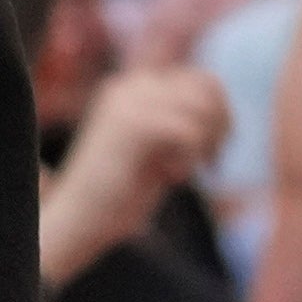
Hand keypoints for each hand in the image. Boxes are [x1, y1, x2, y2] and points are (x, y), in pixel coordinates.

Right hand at [36, 61, 232, 292]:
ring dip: (206, 144)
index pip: (202, 80)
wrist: (78, 221)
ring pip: (202, 108)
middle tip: (210, 163)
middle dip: (220, 126)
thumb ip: (180, 123)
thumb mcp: (157, 149)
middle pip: (208, 88)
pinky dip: (190, 159)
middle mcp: (131, 85)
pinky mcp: (133, 125)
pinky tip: (171, 178)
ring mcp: (130, 102)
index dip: (220, 115)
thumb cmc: (119, 194)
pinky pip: (190, 132)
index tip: (212, 152)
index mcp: (134, 87)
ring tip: (185, 174)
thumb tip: (222, 108)